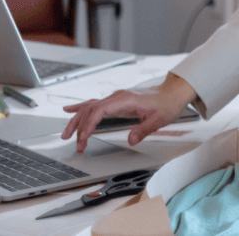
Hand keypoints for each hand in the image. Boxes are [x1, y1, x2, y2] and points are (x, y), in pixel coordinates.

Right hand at [59, 72, 195, 152]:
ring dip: (77, 120)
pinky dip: (80, 107)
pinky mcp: (115, 101)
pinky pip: (94, 103)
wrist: (171, 94)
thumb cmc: (166, 105)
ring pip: (89, 107)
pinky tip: (69, 110)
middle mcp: (117, 97)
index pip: (100, 110)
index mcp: (125, 100)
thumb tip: (131, 140)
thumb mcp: (158, 120)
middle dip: (80, 127)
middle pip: (91, 109)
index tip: (83, 137)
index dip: (89, 124)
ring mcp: (115, 98)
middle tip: (77, 144)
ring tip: (67, 134)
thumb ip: (144, 130)